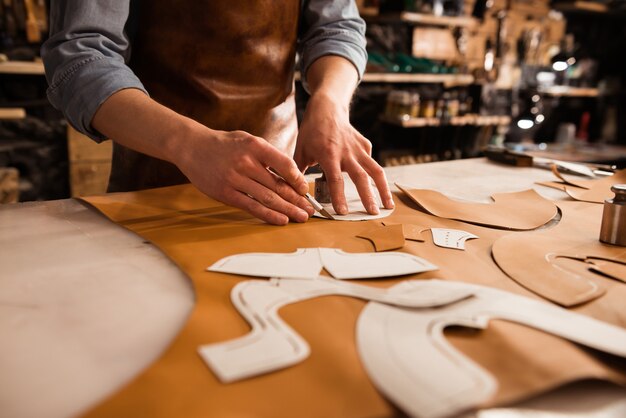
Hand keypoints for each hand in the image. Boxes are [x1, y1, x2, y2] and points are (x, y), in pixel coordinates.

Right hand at [176, 126, 314, 224]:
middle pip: (278, 185)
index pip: (284, 164)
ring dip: (287, 210)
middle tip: (311, 209)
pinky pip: (251, 207)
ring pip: (267, 198)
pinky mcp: (225, 193)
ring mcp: (235, 179)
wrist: (192, 147)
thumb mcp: (248, 140)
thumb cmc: (224, 144)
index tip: (306, 190)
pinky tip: (281, 220)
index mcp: (255, 146)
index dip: (298, 180)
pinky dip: (268, 215)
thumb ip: (268, 155)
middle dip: (297, 200)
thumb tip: (291, 176)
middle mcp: (246, 162)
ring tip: (301, 217)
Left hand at [294, 93, 393, 214]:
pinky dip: (374, 174)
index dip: (339, 197)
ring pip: (375, 170)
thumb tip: (294, 192)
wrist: (327, 108)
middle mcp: (346, 152)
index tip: (343, 212)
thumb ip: (298, 172)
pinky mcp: (365, 145)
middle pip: (360, 177)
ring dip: (383, 189)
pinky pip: (371, 161)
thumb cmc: (311, 131)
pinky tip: (376, 185)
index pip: (335, 179)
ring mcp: (358, 148)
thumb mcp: (300, 150)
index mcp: (328, 154)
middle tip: (373, 214)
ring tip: (388, 205)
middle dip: (368, 197)